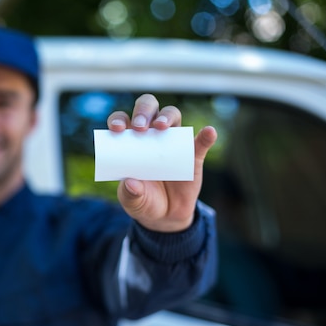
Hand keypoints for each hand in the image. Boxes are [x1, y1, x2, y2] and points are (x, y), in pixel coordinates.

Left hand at [107, 94, 216, 231]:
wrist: (166, 216)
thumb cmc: (143, 200)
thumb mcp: (133, 201)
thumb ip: (130, 194)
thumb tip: (131, 184)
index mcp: (130, 141)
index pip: (122, 120)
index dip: (118, 119)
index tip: (117, 129)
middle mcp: (151, 134)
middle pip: (148, 108)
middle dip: (143, 111)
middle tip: (141, 127)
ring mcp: (173, 142)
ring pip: (172, 115)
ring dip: (167, 115)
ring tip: (162, 126)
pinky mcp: (193, 155)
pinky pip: (201, 142)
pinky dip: (206, 136)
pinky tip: (209, 132)